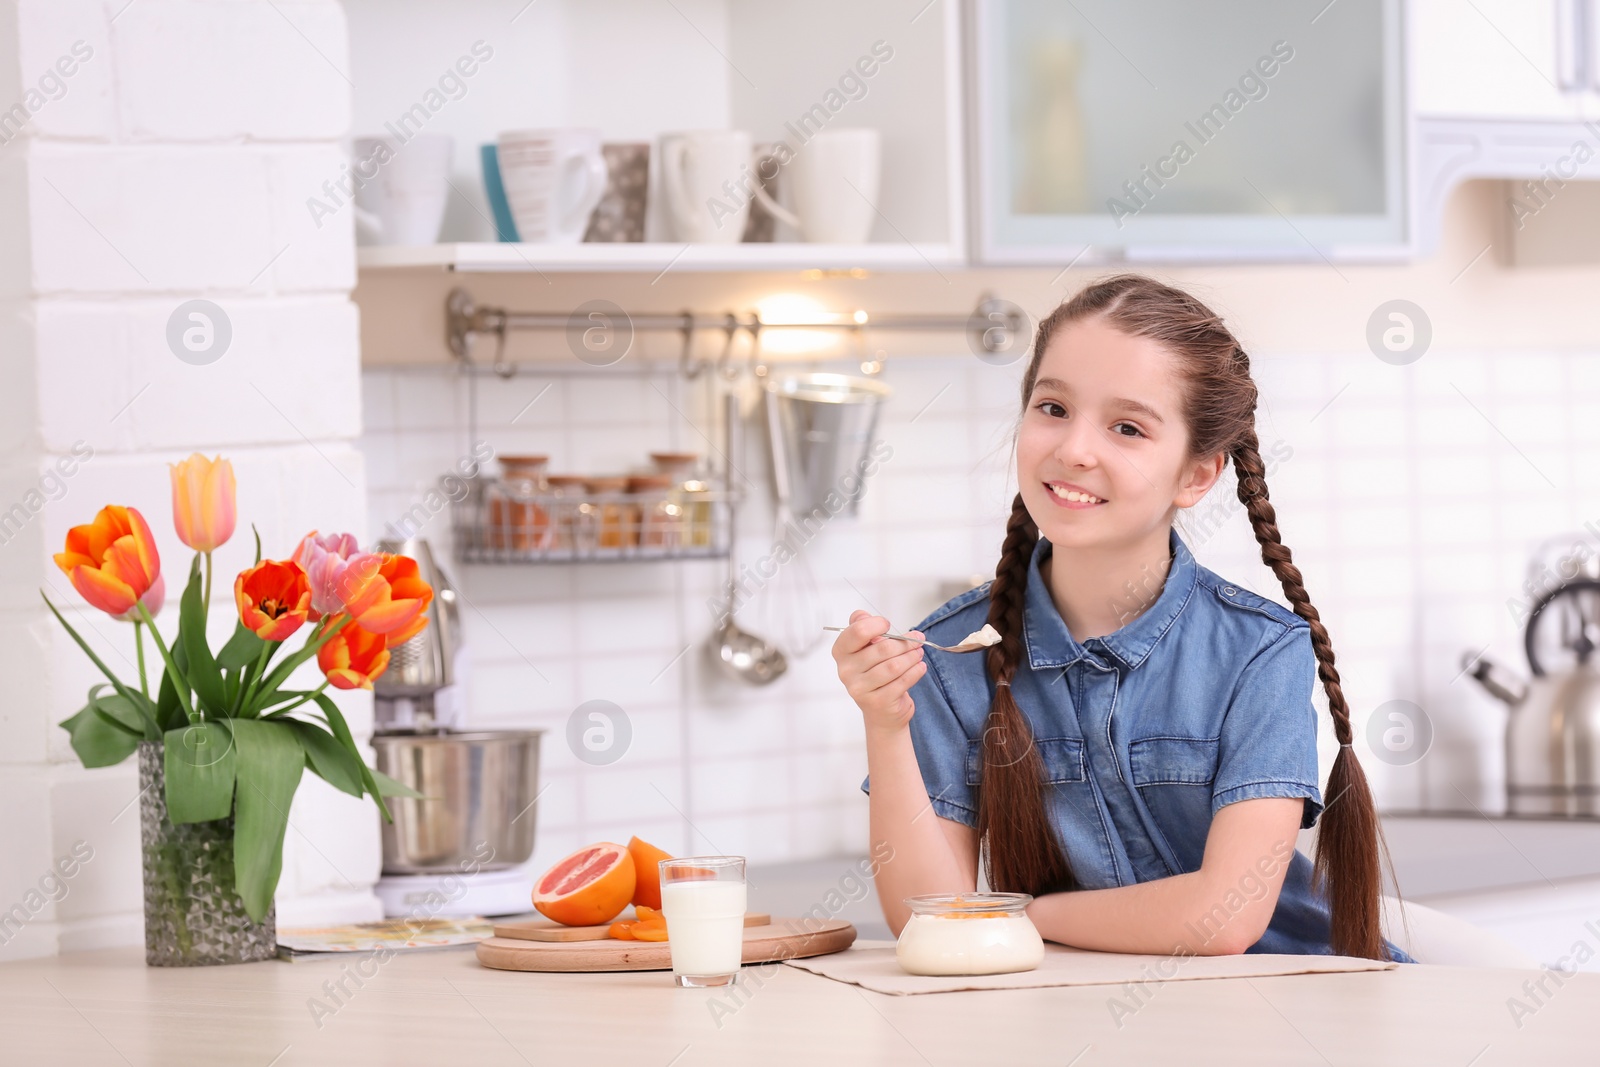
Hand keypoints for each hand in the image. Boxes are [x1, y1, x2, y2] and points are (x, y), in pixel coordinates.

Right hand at [831, 609, 926, 732]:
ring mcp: (860, 689)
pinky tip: (920, 667)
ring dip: (912, 656)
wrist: (881, 711)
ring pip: (894, 666)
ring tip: (919, 653)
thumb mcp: (865, 648)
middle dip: (905, 642)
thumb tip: (862, 615)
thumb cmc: (874, 673)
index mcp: (841, 652)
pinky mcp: (877, 702)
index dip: (877, 624)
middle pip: (882, 648)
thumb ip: (862, 628)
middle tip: (918, 640)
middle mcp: (846, 671)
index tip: (888, 625)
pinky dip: (915, 672)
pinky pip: (902, 682)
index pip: (858, 631)